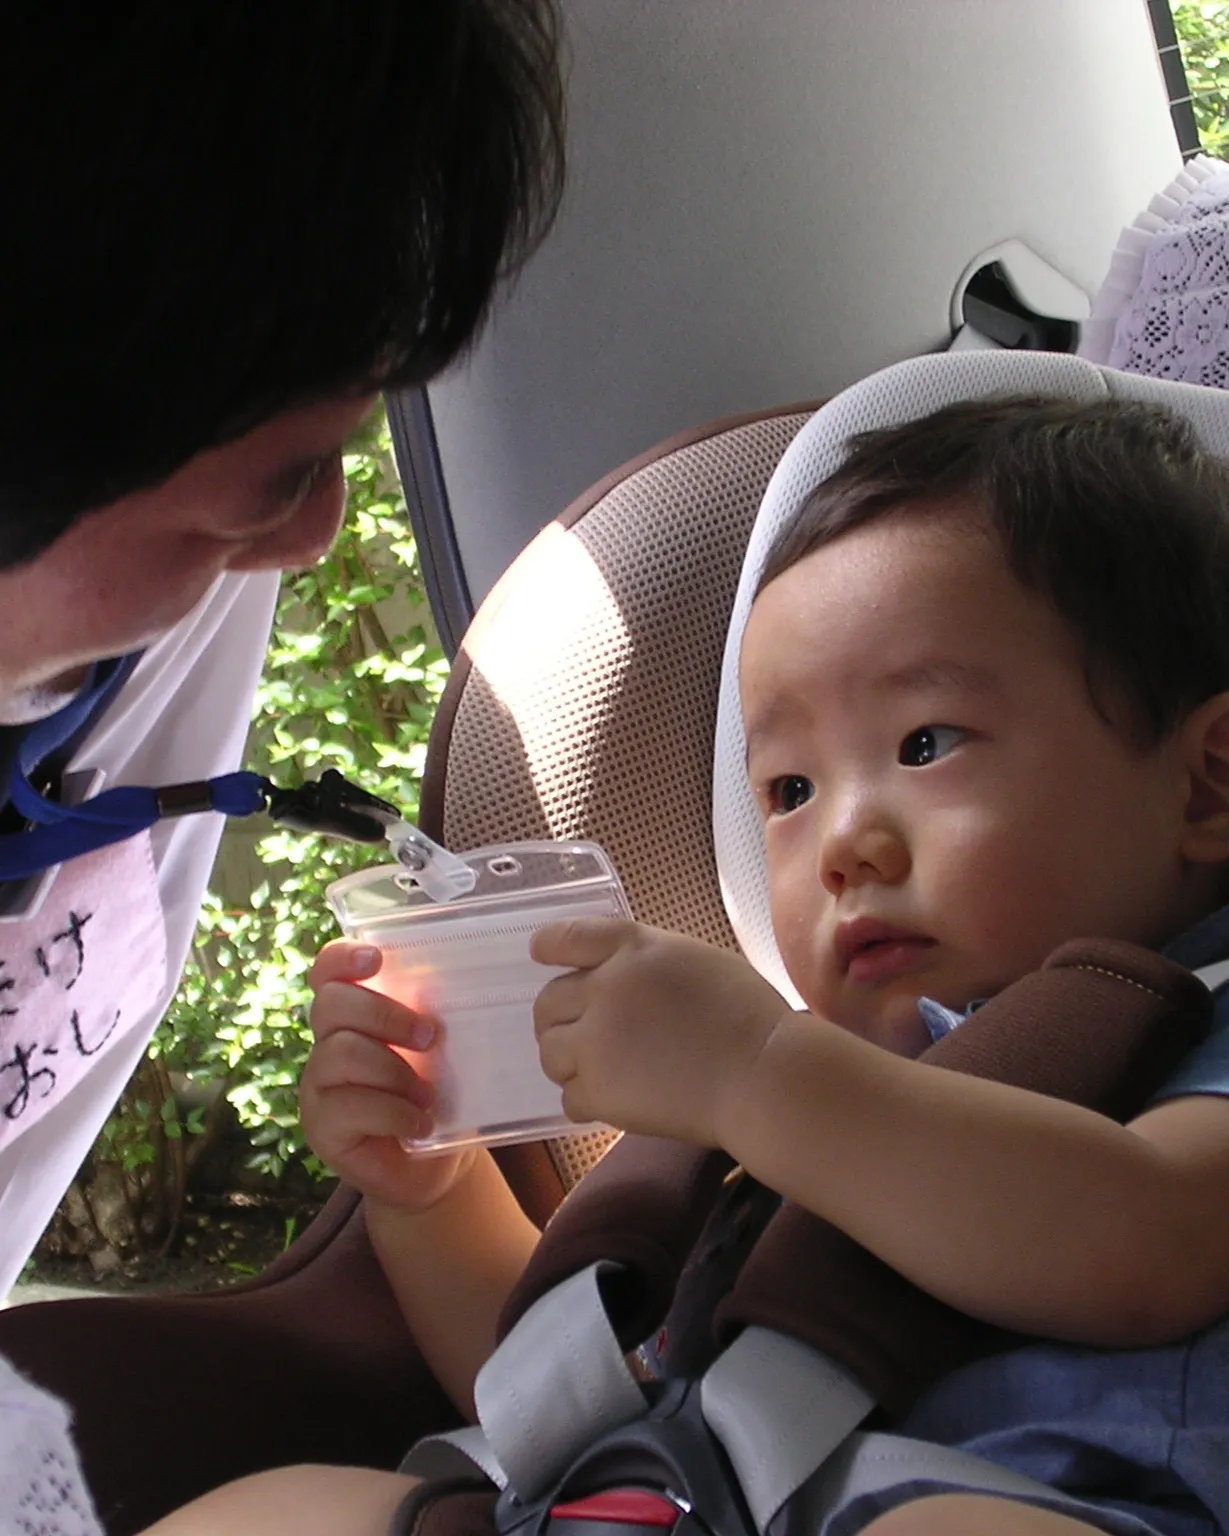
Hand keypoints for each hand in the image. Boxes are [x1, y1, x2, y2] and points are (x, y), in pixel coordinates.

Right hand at [300, 941, 475, 1211]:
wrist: (436, 1164)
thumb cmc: (439, 1094)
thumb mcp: (441, 1048)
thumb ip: (436, 1013)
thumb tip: (472, 978)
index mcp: (353, 1015)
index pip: (327, 971)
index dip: (342, 957)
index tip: (377, 959)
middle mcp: (326, 1044)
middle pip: (332, 1005)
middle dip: (385, 1014)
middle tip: (431, 1037)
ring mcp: (318, 1087)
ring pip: (341, 1054)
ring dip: (395, 1071)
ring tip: (428, 1094)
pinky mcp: (321, 1129)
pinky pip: (349, 1106)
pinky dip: (394, 1113)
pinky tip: (420, 1125)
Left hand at [531, 918, 791, 1145]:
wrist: (761, 1073)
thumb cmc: (746, 1015)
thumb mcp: (695, 961)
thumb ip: (646, 962)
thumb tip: (619, 976)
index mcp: (631, 950)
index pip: (567, 938)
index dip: (548, 947)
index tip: (540, 954)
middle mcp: (604, 990)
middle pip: (548, 1001)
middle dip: (558, 1016)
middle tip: (582, 1032)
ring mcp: (596, 1043)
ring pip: (550, 1050)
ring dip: (567, 1059)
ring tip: (599, 1067)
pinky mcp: (599, 1092)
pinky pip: (568, 1097)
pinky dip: (584, 1099)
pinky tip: (612, 1098)